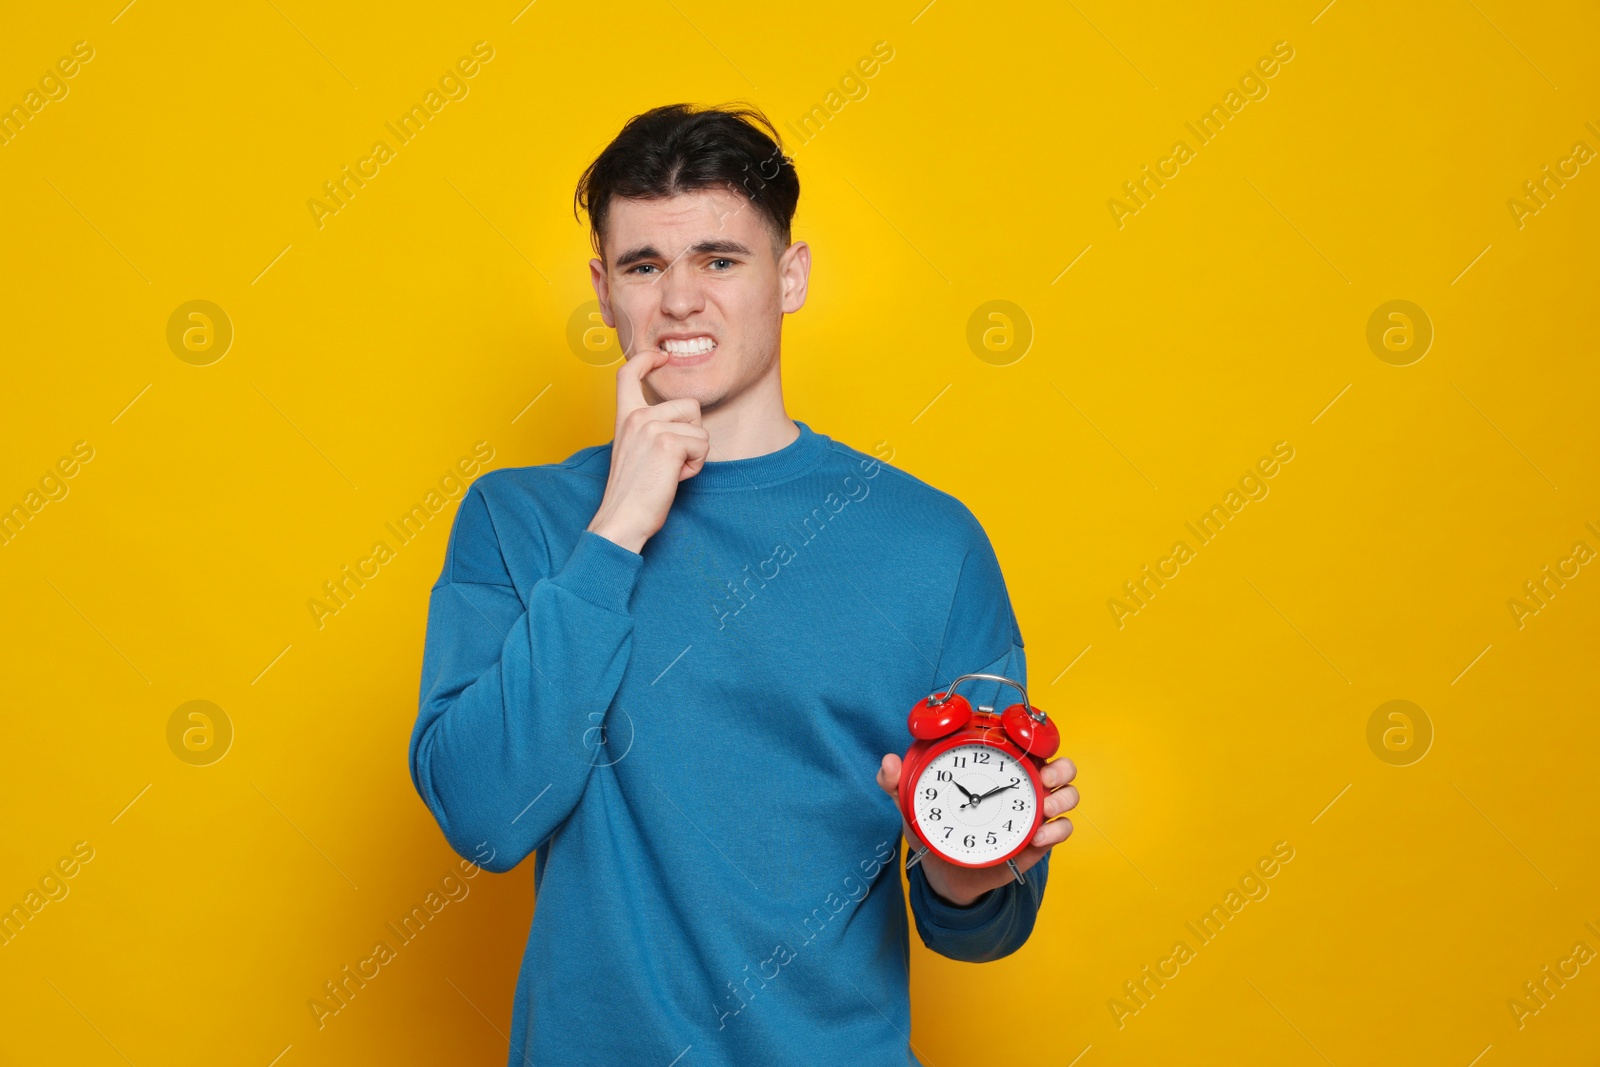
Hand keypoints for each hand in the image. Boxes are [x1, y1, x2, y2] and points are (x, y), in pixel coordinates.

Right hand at [586, 348, 710, 553]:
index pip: (629, 373)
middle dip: (691, 433)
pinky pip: (702, 445)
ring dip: (694, 452)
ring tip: (670, 470)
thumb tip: (681, 418)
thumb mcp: (634, 450)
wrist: (622, 519)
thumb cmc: (632, 493)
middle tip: (668, 461)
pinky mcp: (668, 442)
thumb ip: (648, 428)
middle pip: (690, 405)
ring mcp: (651, 427)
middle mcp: (636, 416)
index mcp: (625, 416)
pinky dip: (695, 466)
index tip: (661, 357)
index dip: (648, 359)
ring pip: (700, 428)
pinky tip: (675, 478)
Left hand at [876, 752, 1077, 907]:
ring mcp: (1032, 811)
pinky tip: (1037, 836)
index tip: (1023, 740)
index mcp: (997, 766)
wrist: (944, 871)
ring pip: (1068, 794)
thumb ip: (895, 782)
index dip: (1033, 734)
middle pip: (1059, 764)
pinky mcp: (1038, 839)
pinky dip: (1056, 831)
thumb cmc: (934, 827)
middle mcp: (1021, 784)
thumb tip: (888, 762)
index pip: (1024, 741)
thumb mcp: (913, 803)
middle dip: (1060, 767)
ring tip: (1045, 807)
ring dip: (1064, 797)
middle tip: (1045, 776)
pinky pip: (1061, 830)